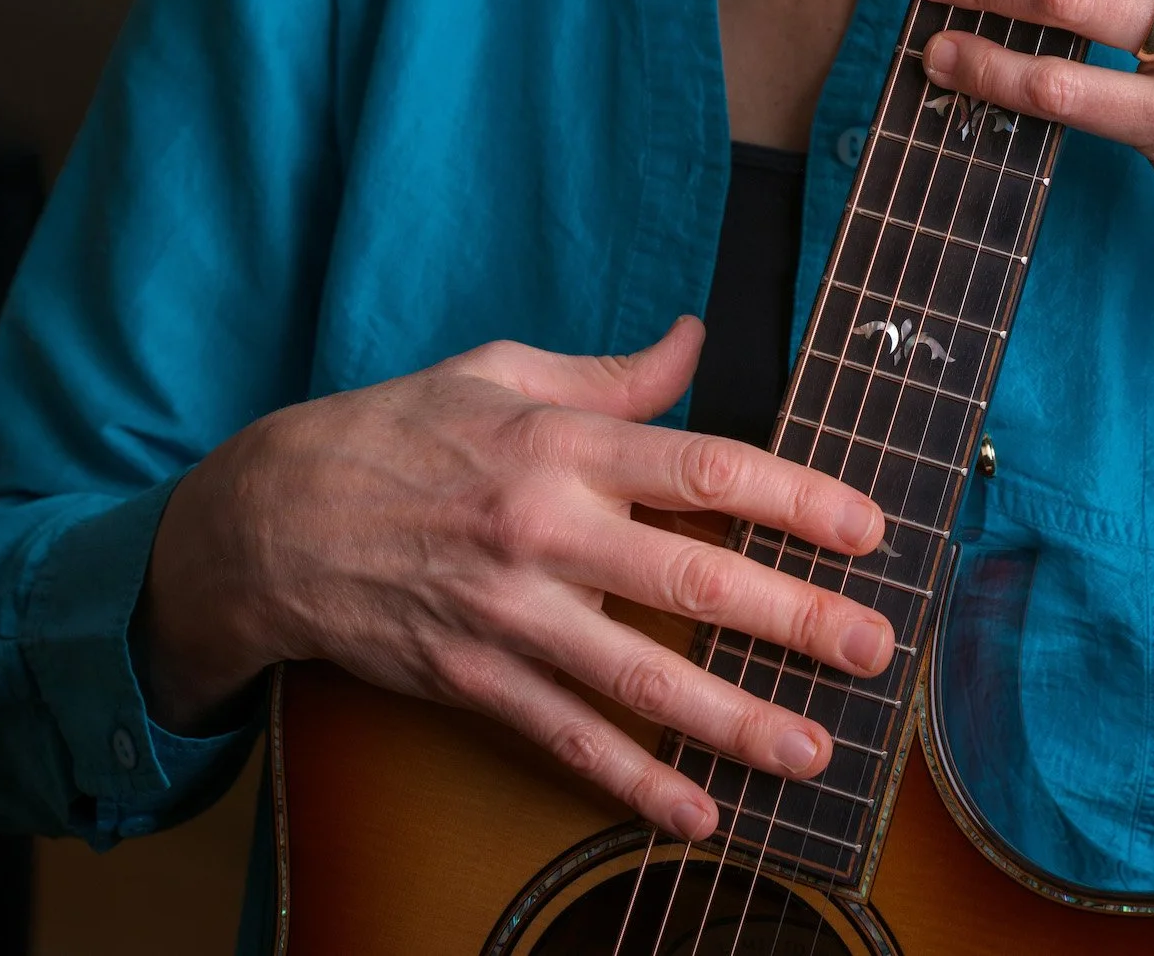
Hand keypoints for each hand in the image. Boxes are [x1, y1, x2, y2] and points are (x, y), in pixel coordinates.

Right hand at [137, 317, 891, 837]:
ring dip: (736, 721)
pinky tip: (697, 814)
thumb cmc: (399, 431)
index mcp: (563, 442)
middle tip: (876, 646)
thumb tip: (694, 341)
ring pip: (642, 679)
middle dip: (796, 618)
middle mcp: (547, 528)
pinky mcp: (476, 678)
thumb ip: (611, 374)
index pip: (705, 469)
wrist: (277, 518)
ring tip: (815, 748)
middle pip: (695, 581)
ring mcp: (512, 613)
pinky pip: (568, 738)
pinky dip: (633, 782)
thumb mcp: (501, 372)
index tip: (867, 526)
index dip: (796, 497)